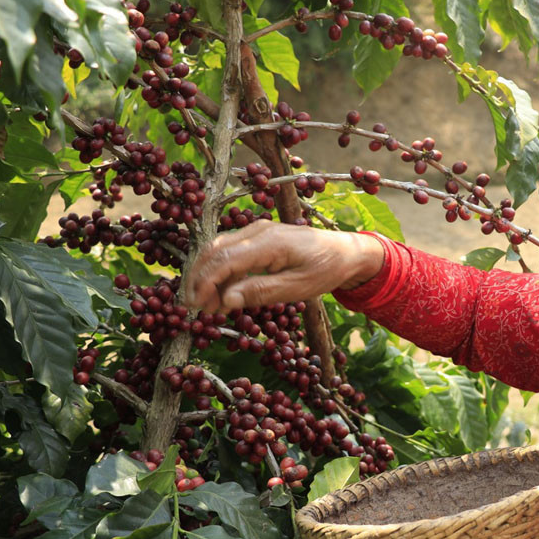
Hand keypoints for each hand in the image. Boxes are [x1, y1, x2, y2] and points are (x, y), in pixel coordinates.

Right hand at [185, 221, 383, 312]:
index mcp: (269, 242)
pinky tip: (221, 294)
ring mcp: (257, 231)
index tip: (195, 306)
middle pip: (214, 250)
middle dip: (199, 278)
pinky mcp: (258, 237)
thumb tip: (225, 300)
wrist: (346, 251)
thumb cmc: (326, 270)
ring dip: (207, 275)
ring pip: (219, 249)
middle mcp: (258, 230)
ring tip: (206, 306)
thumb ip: (261, 292)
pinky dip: (221, 272)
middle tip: (193, 307)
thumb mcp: (298, 288)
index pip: (224, 260)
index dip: (205, 283)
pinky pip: (231, 251)